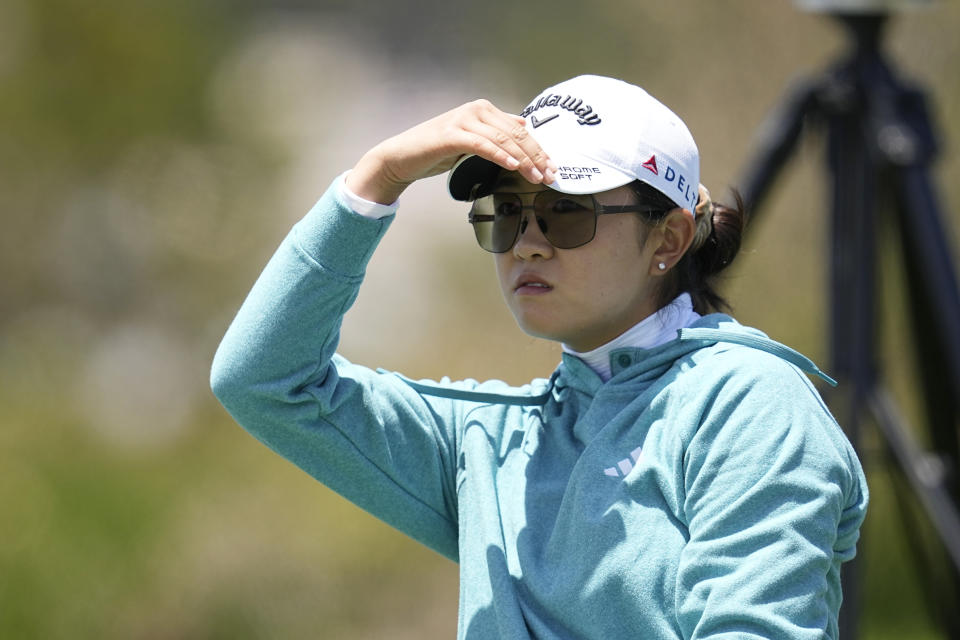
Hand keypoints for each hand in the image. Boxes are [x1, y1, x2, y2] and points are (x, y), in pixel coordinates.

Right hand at [345, 99, 556, 204]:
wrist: (402, 157)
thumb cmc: (436, 151)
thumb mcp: (472, 139)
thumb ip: (496, 130)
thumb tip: (522, 123)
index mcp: (483, 109)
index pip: (519, 130)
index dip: (539, 149)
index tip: (552, 168)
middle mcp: (475, 110)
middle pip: (515, 134)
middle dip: (536, 156)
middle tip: (549, 175)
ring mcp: (462, 120)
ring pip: (502, 139)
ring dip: (523, 160)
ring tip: (535, 176)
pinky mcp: (451, 134)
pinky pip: (482, 144)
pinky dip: (499, 155)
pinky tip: (512, 166)